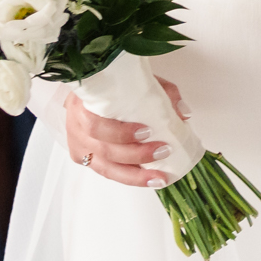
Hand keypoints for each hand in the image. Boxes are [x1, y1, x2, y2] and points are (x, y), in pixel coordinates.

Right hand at [64, 74, 187, 187]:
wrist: (89, 88)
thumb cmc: (112, 87)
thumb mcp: (136, 81)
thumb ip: (161, 93)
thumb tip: (183, 113)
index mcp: (82, 105)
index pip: (96, 124)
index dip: (120, 133)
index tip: (147, 131)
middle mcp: (76, 128)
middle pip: (104, 150)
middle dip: (136, 155)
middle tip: (163, 151)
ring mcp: (78, 145)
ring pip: (105, 168)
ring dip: (134, 175)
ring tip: (159, 177)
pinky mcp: (82, 157)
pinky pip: (105, 171)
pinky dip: (127, 176)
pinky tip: (146, 179)